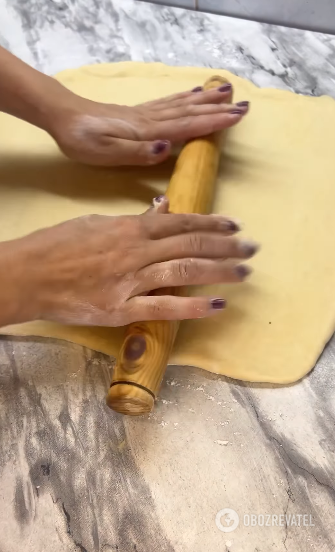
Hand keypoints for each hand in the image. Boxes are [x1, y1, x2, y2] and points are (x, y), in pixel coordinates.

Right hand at [5, 199, 257, 326]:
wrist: (28, 274)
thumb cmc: (57, 245)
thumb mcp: (96, 223)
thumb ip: (132, 219)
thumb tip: (162, 209)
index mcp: (129, 228)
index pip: (180, 222)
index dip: (211, 224)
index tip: (234, 226)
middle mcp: (135, 251)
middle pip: (190, 246)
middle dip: (225, 247)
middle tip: (250, 248)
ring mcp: (129, 281)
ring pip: (183, 273)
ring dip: (218, 272)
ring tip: (243, 272)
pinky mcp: (120, 309)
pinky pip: (162, 309)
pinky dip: (191, 308)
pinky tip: (216, 305)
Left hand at [50, 84, 248, 165]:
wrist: (62, 116)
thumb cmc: (82, 140)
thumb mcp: (107, 152)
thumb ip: (138, 152)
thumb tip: (167, 148)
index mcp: (147, 131)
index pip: (187, 126)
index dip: (213, 122)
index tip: (237, 116)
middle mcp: (150, 120)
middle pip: (190, 113)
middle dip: (217, 109)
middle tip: (242, 105)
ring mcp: (144, 114)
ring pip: (181, 105)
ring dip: (205, 101)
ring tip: (225, 93)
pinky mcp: (137, 114)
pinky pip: (168, 103)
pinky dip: (184, 98)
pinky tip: (192, 94)